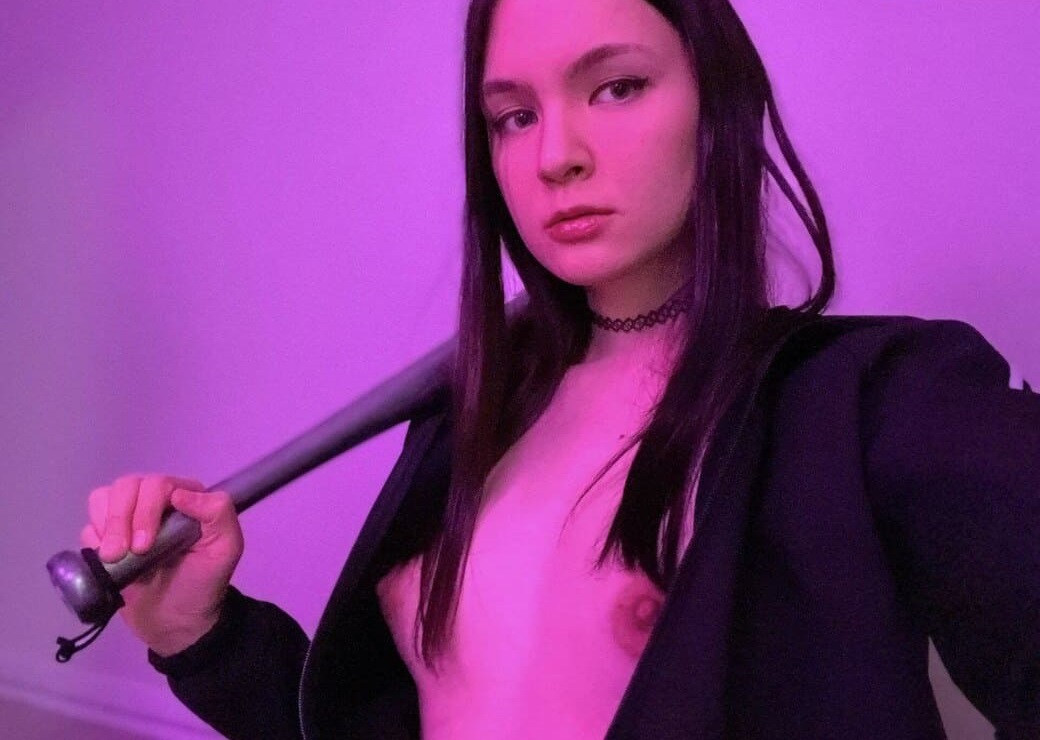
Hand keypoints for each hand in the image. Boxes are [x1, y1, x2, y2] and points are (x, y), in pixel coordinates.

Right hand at [81, 474, 243, 655]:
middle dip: (120, 519)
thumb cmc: (204, 583)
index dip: (147, 510)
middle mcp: (158, 501)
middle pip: (127, 486)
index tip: (144, 546)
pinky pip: (90, 524)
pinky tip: (109, 559)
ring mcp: (131, 517)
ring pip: (104, 498)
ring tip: (114, 558)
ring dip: (105, 527)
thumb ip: (218, 513)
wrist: (177, 622)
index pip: (158, 484)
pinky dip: (93, 538)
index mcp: (188, 497)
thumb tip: (180, 494)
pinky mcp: (109, 538)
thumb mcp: (227, 548)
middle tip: (122, 554)